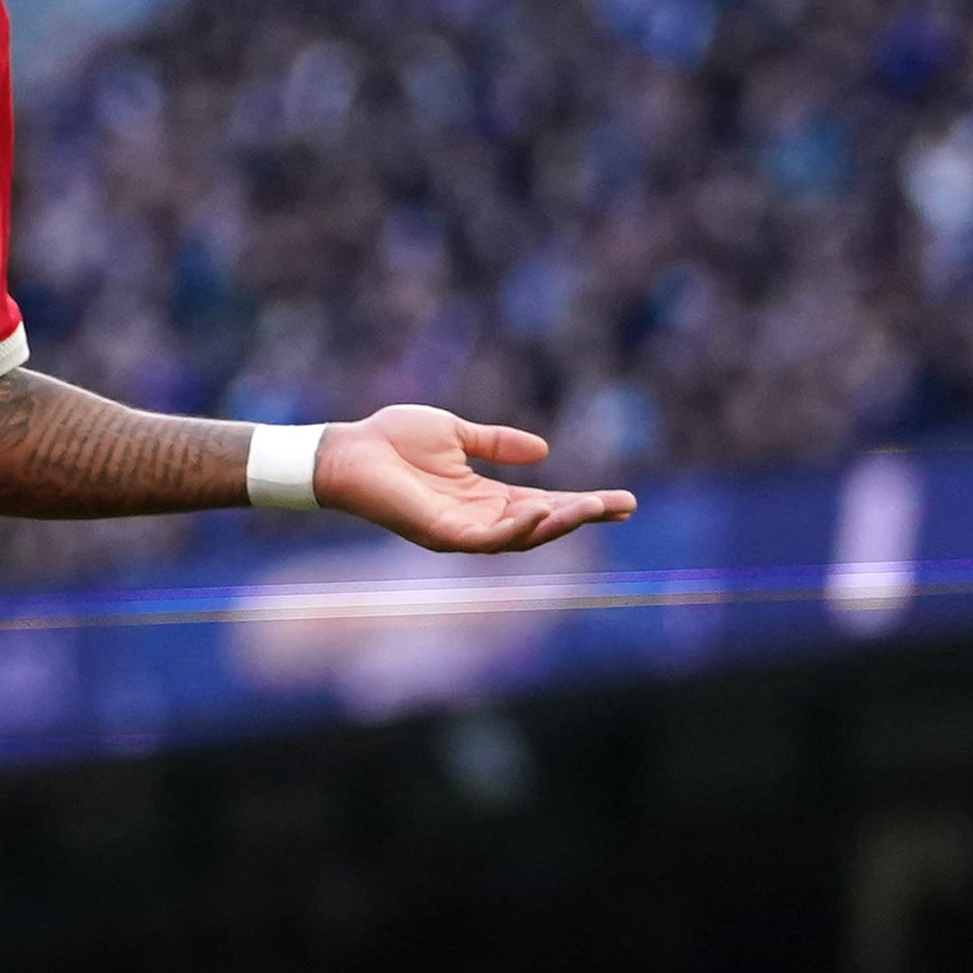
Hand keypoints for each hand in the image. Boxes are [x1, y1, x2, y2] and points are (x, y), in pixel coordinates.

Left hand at [321, 406, 635, 552]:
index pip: (543, 504)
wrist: (348, 450)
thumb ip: (497, 442)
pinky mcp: (441, 534)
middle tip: (624, 506)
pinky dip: (515, 528)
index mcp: (483, 496)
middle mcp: (478, 519)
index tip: (621, 500)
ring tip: (593, 507)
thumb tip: (544, 450)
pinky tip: (540, 512)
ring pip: (522, 536)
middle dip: (584, 515)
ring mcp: (461, 530)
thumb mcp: (457, 433)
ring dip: (559, 522)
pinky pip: (487, 539)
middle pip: (542, 524)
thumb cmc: (391, 439)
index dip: (581, 502)